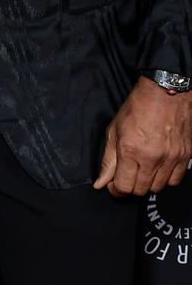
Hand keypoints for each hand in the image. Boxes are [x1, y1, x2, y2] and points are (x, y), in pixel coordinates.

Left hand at [94, 77, 191, 195]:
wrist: (165, 93)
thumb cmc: (137, 108)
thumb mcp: (114, 130)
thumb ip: (108, 160)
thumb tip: (100, 183)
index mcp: (130, 150)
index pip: (123, 187)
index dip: (115, 189)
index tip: (113, 184)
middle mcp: (152, 158)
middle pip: (140, 190)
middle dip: (130, 186)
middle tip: (127, 174)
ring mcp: (171, 159)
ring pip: (157, 188)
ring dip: (147, 182)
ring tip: (142, 168)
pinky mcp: (185, 157)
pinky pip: (174, 181)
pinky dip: (165, 178)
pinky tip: (158, 167)